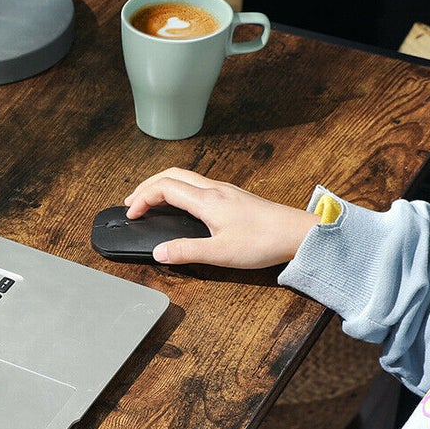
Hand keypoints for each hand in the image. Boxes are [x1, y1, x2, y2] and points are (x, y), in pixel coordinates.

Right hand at [123, 168, 316, 268]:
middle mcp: (214, 190)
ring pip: (185, 177)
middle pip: (171, 175)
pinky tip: (179, 204)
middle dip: (146, 186)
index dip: (142, 198)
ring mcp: (225, 191)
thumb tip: (158, 252)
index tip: (131, 214)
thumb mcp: (220, 253)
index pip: (163, 188)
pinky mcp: (233, 196)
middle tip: (132, 202)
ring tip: (150, 201)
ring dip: (162, 185)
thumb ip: (185, 252)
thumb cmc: (264, 241)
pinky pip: (197, 184)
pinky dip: (178, 189)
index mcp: (207, 200)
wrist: (298, 233)